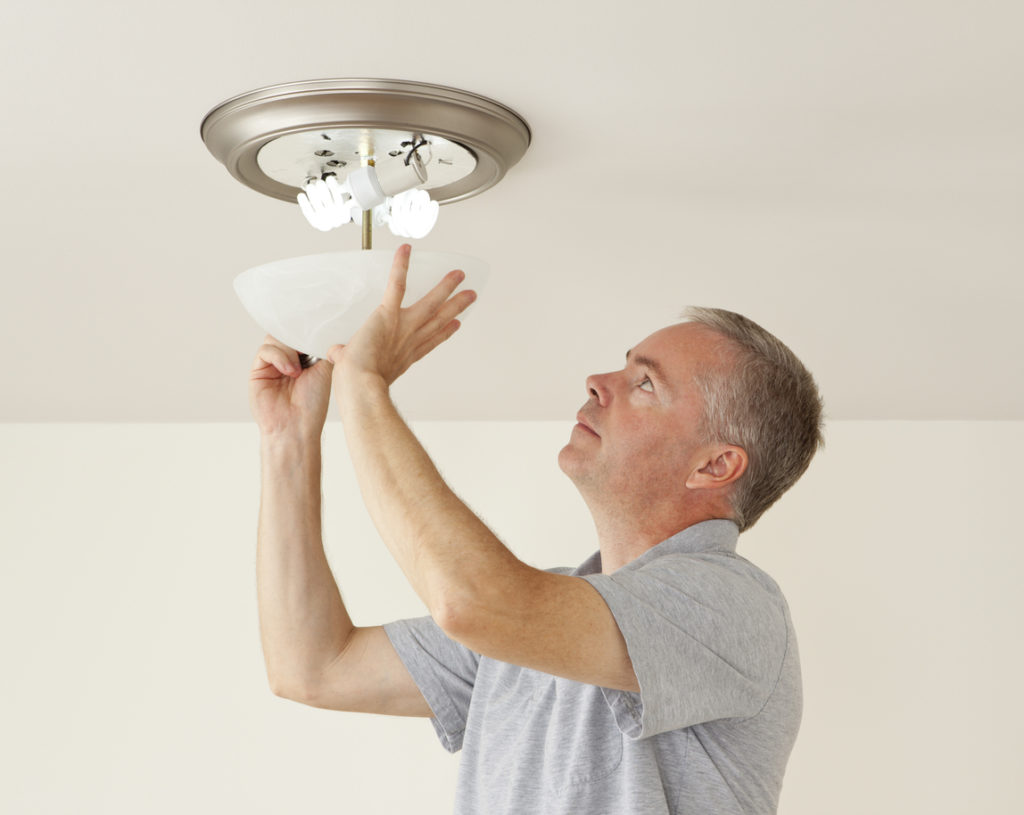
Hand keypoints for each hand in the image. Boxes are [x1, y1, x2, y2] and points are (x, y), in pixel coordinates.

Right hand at [249, 336, 333, 438]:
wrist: (297, 426)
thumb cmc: (312, 404)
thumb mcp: (324, 370)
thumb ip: (320, 347)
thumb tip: (320, 330)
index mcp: (304, 358)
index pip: (301, 334)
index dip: (307, 331)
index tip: (316, 332)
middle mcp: (287, 360)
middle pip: (286, 333)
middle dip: (296, 338)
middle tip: (306, 351)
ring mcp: (272, 364)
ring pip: (275, 339)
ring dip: (289, 350)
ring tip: (298, 370)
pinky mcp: (258, 370)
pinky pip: (265, 351)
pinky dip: (279, 357)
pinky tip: (290, 371)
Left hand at [325, 244, 476, 385]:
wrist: (360, 384)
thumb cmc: (357, 385)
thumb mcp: (353, 370)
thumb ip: (345, 357)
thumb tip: (334, 353)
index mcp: (404, 356)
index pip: (429, 342)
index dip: (444, 333)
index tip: (455, 325)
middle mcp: (410, 340)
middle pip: (439, 320)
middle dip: (456, 306)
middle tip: (470, 295)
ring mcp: (403, 326)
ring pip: (431, 302)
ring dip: (446, 287)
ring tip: (459, 274)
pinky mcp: (389, 313)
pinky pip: (397, 285)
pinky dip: (401, 266)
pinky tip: (406, 250)